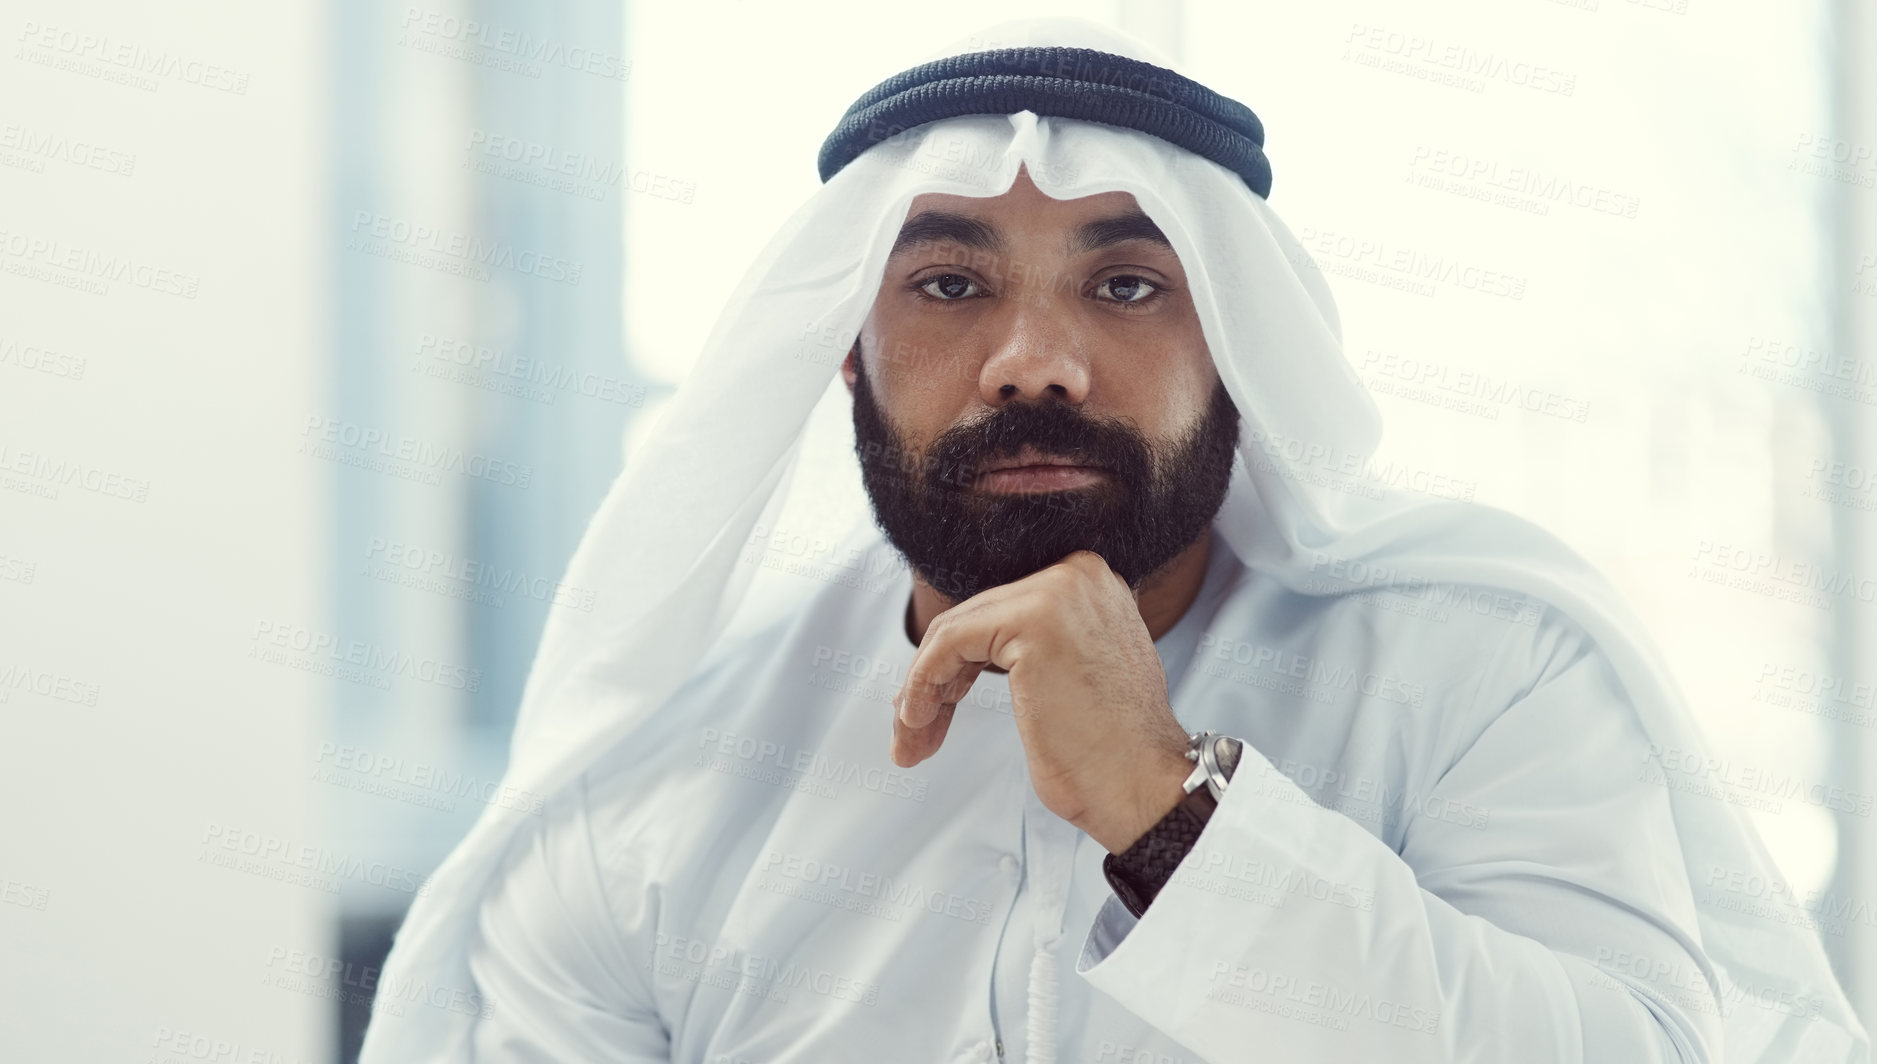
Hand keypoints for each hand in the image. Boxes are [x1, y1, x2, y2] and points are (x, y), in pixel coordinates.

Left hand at [890, 550, 1193, 852]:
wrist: (1144, 789)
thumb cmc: (1111, 754)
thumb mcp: (1073, 675)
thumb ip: (1034, 648)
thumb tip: (965, 656)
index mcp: (1091, 584)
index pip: (999, 611)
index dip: (958, 663)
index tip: (937, 706)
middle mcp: (1078, 574)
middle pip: (974, 619)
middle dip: (934, 679)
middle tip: (916, 730)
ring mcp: (1057, 593)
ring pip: (954, 631)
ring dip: (921, 689)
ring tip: (912, 740)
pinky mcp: (1031, 621)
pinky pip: (948, 644)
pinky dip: (922, 683)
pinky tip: (917, 720)